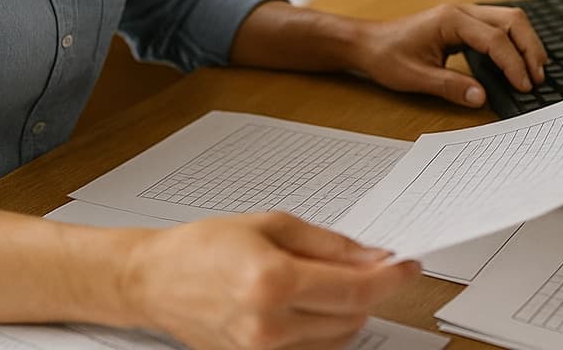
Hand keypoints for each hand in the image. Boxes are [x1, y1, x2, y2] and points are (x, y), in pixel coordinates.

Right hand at [122, 211, 420, 349]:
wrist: (155, 281)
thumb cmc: (203, 246)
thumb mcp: (269, 225)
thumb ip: (327, 244)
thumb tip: (373, 256)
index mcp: (272, 281)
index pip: (354, 288)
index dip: (389, 277)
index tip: (408, 265)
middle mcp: (269, 325)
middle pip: (352, 316)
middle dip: (368, 290)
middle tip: (366, 264)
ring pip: (339, 339)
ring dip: (348, 311)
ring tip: (326, 282)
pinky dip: (324, 330)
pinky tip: (309, 305)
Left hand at [351, 3, 548, 106]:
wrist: (368, 43)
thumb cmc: (387, 56)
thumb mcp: (415, 77)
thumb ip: (450, 87)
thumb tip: (481, 99)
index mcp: (450, 21)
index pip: (495, 39)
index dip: (514, 64)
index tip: (525, 86)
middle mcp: (461, 11)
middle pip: (511, 20)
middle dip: (530, 48)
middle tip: (538, 78)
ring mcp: (464, 14)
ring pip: (509, 19)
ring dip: (526, 43)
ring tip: (535, 71)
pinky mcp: (464, 22)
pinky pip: (499, 25)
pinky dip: (515, 41)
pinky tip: (519, 61)